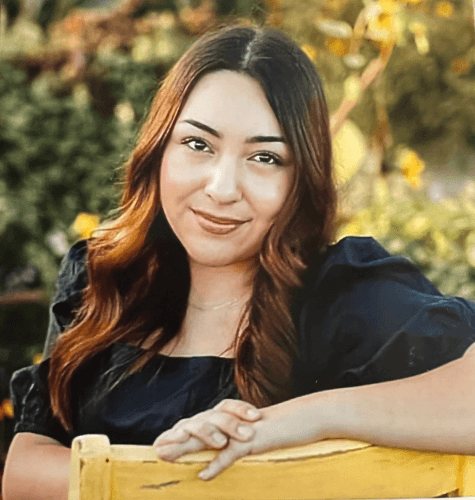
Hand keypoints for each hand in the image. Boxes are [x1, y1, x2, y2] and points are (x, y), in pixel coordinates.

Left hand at [154, 396, 324, 480]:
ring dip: (187, 447)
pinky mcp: (255, 439)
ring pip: (209, 437)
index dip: (180, 435)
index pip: (200, 426)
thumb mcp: (254, 437)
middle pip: (198, 428)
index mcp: (230, 421)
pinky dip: (218, 464)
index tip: (160, 444)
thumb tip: (216, 459)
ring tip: (169, 457)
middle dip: (175, 439)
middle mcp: (232, 422)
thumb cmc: (280, 429)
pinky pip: (232, 453)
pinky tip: (204, 475)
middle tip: (156, 449)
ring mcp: (242, 429)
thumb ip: (235, 444)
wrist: (304, 417)